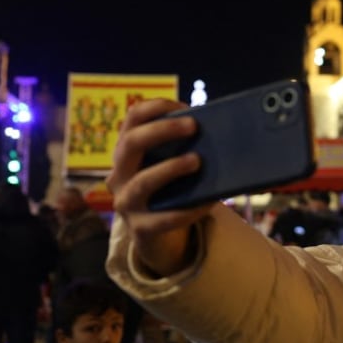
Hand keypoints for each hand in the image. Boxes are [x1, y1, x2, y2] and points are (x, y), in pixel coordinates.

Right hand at [107, 99, 214, 276]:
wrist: (157, 236)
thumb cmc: (168, 191)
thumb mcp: (169, 166)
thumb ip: (183, 149)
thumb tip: (223, 134)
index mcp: (127, 152)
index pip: (132, 118)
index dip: (155, 107)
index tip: (184, 105)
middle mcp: (119, 174)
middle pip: (131, 143)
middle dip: (163, 130)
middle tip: (194, 126)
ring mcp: (127, 202)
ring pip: (143, 181)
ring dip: (171, 168)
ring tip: (197, 160)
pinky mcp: (141, 228)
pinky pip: (165, 218)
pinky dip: (189, 209)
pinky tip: (209, 202)